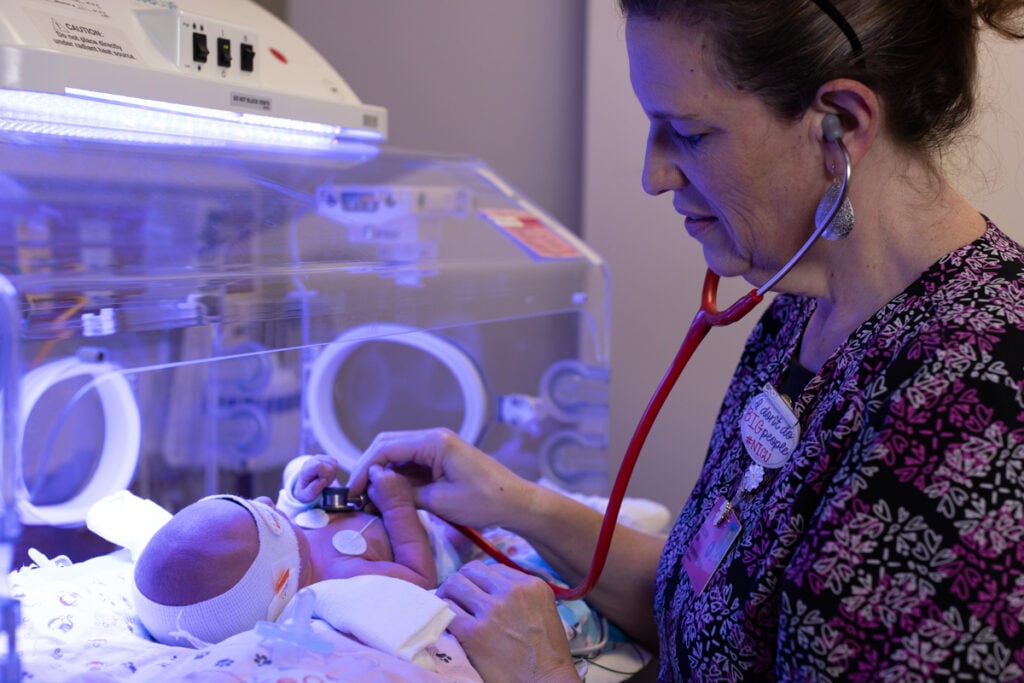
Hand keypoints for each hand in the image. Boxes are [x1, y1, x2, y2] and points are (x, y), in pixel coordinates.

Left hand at [292, 454, 339, 503]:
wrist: (304, 484)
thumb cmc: (305, 490)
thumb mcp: (305, 495)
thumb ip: (312, 490)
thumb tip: (322, 480)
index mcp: (305, 470)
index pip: (319, 466)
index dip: (325, 475)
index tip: (322, 482)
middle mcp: (311, 461)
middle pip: (330, 466)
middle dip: (329, 477)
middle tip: (323, 483)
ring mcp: (318, 458)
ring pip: (334, 464)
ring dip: (332, 474)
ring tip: (324, 479)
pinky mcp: (324, 457)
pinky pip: (335, 462)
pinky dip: (333, 471)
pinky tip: (326, 475)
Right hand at [346, 428, 531, 529]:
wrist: (517, 503)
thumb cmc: (485, 501)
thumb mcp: (440, 501)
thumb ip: (404, 493)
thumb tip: (375, 491)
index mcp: (434, 442)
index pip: (386, 448)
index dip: (364, 469)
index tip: (352, 492)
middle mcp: (434, 438)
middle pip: (387, 446)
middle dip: (369, 469)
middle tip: (355, 495)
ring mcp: (437, 447)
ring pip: (397, 455)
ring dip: (382, 474)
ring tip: (368, 499)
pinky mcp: (441, 459)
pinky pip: (411, 464)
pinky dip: (397, 478)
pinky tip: (388, 496)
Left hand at [438, 561, 578, 682]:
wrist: (546, 681)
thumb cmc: (547, 654)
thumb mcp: (544, 611)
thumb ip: (522, 595)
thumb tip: (493, 589)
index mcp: (532, 585)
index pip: (494, 568)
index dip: (480, 580)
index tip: (476, 592)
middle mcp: (512, 591)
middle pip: (471, 570)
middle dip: (462, 582)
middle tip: (456, 596)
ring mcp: (492, 610)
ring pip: (455, 584)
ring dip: (448, 594)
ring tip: (446, 606)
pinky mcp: (474, 632)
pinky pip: (447, 611)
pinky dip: (443, 614)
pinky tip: (446, 623)